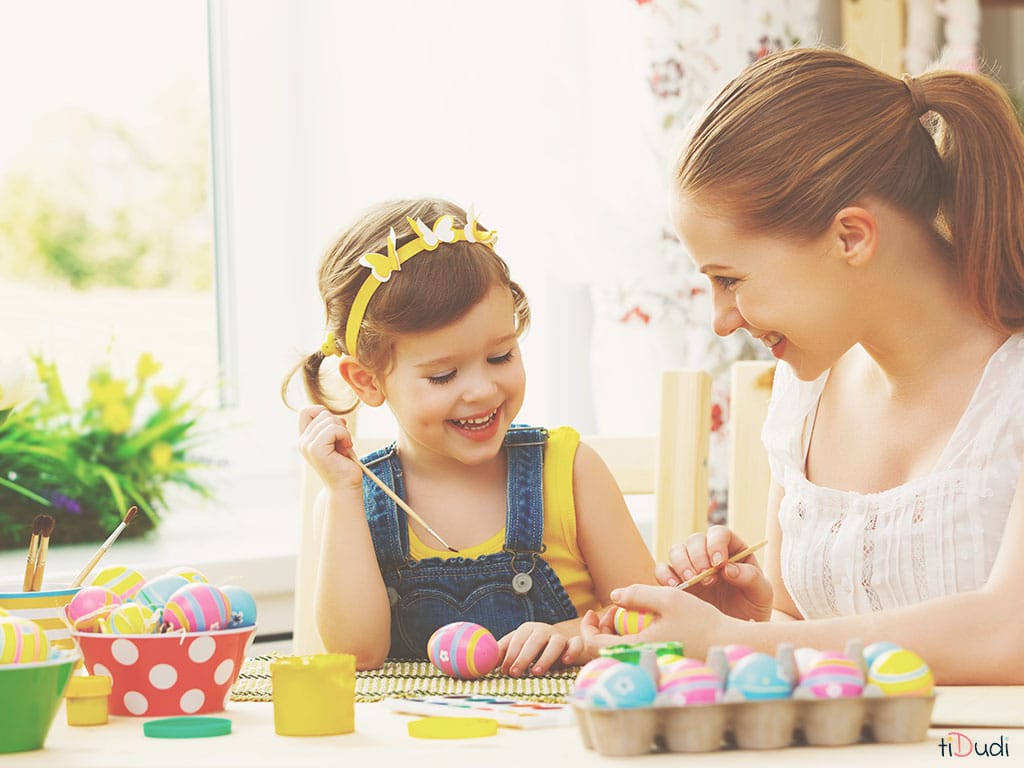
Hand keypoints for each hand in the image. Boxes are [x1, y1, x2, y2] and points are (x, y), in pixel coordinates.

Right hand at [297, 405, 361, 490]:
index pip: (306, 411)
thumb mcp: (337, 441)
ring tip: (344, 448)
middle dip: (339, 425)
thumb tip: (340, 417)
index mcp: (305, 439)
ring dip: (343, 432)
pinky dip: (345, 436)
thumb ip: (333, 427)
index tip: (336, 429)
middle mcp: (303, 442)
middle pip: (322, 413)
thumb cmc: (344, 464)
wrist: (345, 487)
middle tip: (342, 444)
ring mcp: (307, 445)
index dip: (323, 413)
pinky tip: (346, 448)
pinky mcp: (316, 449)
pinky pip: (333, 429)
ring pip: (329, 419)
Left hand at [497, 622, 582, 676]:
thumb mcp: (517, 650)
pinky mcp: (575, 644)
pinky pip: (576, 644)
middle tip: (515, 673)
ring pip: (555, 642)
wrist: (562, 644)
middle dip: (523, 657)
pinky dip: (572, 651)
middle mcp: (544, 630)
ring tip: (536, 672)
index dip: (509, 654)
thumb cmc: (534, 649)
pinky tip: (566, 662)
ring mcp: (560, 636)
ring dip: (545, 657)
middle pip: (534, 640)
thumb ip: (502, 655)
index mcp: (527, 629)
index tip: (504, 670)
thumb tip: (482, 666)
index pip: (516, 639)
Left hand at [580, 585, 734, 660]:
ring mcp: (649, 664)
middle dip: (601, 628)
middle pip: (603, 652)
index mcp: (637, 648)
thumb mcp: (668, 598)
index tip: (592, 611)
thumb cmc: (701, 620)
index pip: (595, 647)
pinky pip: (633, 653)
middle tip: (613, 609)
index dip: (587, 628)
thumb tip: (613, 595)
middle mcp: (641, 661)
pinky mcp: (658, 663)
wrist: (728, 641)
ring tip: (627, 613)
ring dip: (615, 633)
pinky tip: (642, 623)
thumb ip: (638, 594)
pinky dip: (629, 638)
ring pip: (618, 653)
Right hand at [656, 526, 771, 621]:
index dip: (716, 543)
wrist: (736, 633)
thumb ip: (751, 578)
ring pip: (676, 551)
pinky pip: (662, 570)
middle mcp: (707, 554)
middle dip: (698, 556)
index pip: (719, 533)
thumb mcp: (761, 594)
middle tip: (706, 577)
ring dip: (682, 563)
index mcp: (731, 549)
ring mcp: (690, 567)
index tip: (719, 563)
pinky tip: (676, 587)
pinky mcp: (676, 582)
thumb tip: (729, 569)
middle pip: (695, 539)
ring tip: (692, 581)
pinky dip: (665, 575)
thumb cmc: (752, 608)